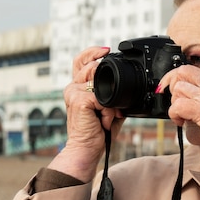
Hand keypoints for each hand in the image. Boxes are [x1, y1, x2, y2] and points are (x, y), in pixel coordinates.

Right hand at [47, 47, 124, 181]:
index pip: (80, 61)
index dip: (92, 52)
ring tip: (106, 117)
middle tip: (110, 102)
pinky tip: (103, 122)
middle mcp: (72, 88)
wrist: (86, 149)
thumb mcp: (108, 108)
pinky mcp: (79, 100)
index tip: (106, 51)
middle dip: (105, 80)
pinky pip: (102, 99)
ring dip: (109, 104)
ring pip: (100, 85)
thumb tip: (127, 86)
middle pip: (89, 67)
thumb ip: (113, 95)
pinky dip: (108, 112)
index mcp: (77, 87)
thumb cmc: (96, 131)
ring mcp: (73, 93)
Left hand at [159, 65, 199, 197]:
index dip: (175, 79)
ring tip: (182, 117)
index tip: (171, 91)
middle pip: (181, 75)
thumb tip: (184, 96)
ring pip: (178, 90)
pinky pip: (178, 106)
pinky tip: (182, 123)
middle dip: (173, 90)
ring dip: (174, 104)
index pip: (188, 69)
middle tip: (178, 105)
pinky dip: (175, 115)